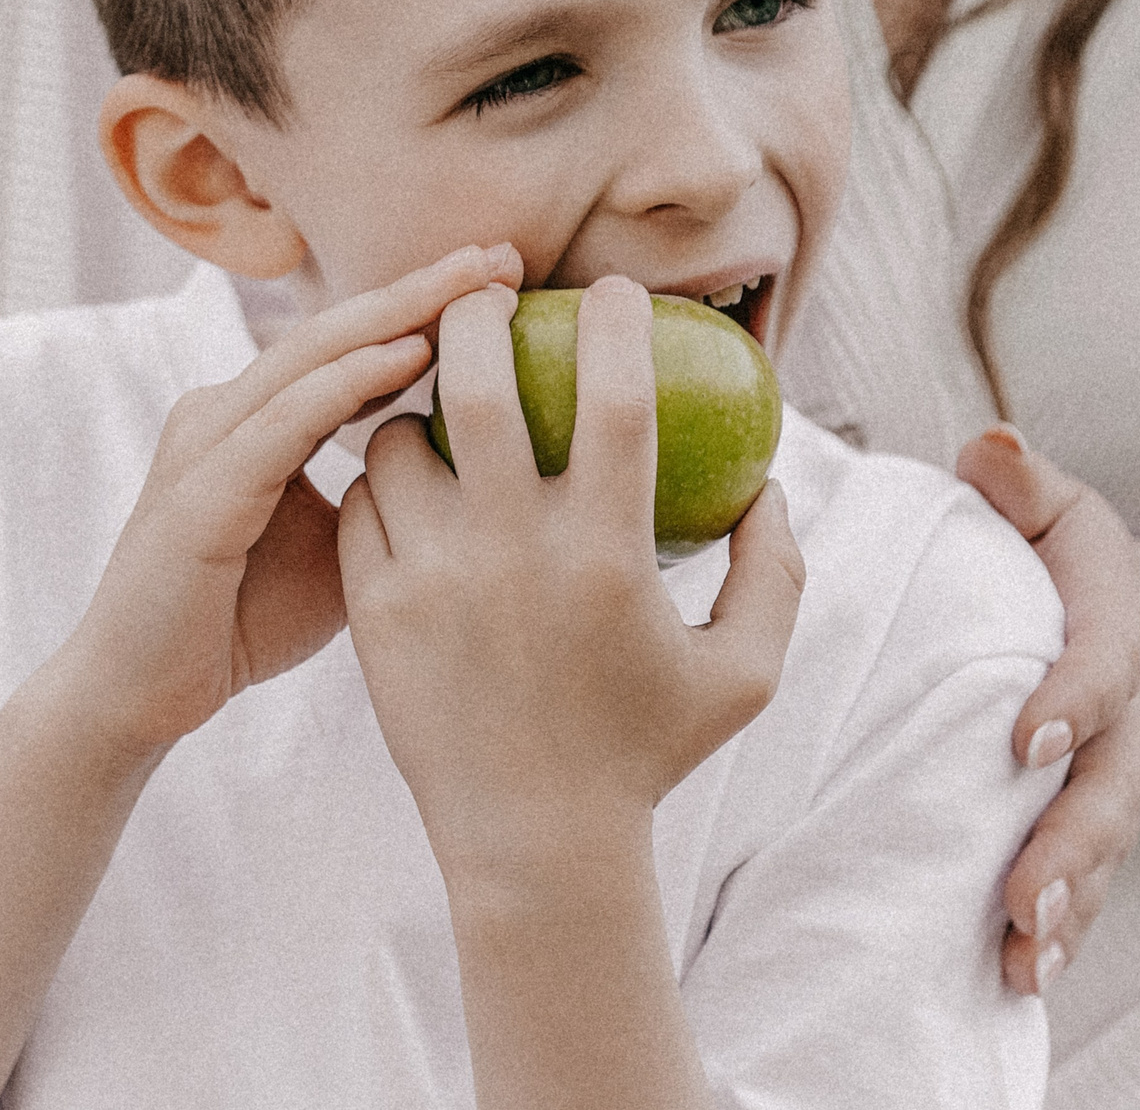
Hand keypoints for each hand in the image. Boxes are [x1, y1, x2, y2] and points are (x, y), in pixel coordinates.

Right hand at [57, 243, 524, 765]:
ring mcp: (206, 444)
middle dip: (423, 287)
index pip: (352, 344)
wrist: (139, 696)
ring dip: (396, 313)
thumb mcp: (341, 549)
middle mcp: (226, 411)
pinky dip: (348, 383)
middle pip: (337, 330)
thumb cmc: (240, 622)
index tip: (509, 278)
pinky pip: (283, 421)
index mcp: (257, 417)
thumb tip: (482, 478)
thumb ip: (392, 500)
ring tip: (471, 283)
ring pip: (311, 356)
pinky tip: (410, 355)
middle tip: (504, 253)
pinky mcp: (199, 492)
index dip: (427, 306)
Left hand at [338, 276, 807, 879]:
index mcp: (607, 551)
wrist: (534, 846)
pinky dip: (383, 480)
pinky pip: (363, 507)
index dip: (618, 322)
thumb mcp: (744, 671)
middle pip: (479, 383)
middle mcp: (513, 553)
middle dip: (479, 314)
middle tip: (490, 295)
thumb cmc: (648, 752)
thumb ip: (776, 571)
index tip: (614, 292)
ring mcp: (431, 580)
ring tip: (442, 402)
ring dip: (420, 406)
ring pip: (401, 440)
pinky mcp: (374, 612)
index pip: (616, 394)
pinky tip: (407, 480)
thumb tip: (772, 481)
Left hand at [955, 427, 1139, 995]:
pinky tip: (1023, 976)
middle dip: (1067, 847)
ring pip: (1098, 858)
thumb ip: (1022, 483)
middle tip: (1022, 896)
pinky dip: (1062, 931)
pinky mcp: (1092, 829)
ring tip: (1022, 960)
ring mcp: (1113, 786)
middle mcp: (1123, 723)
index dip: (1071, 699)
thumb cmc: (1075, 564)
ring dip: (1064, 909)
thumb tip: (989, 445)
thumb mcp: (1062, 511)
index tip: (1026, 735)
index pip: (1100, 666)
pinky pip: (1084, 886)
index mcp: (1114, 633)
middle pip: (1105, 793)